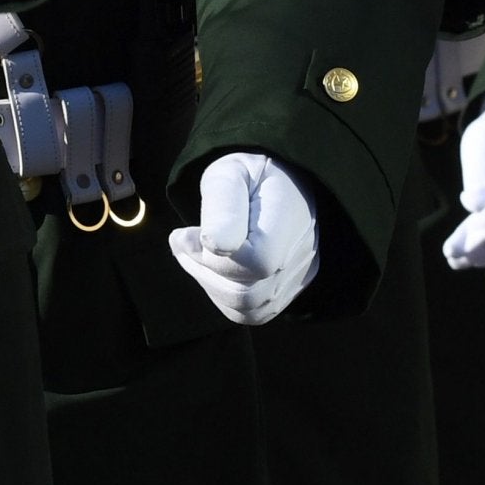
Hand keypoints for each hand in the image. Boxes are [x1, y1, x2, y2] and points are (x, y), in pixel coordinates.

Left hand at [169, 152, 320, 326]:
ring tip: (192, 252)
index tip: (182, 234)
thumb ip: (222, 206)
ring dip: (209, 283)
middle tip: (182, 242)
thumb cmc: (248, 174)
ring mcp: (301, 272)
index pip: (258, 261)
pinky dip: (224, 295)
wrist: (278, 180)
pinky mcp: (292, 288)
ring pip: (248, 306)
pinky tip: (213, 268)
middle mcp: (303, 248)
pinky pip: (252, 311)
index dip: (213, 257)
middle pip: (249, 291)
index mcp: (290, 212)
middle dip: (204, 270)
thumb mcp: (228, 173)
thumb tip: (213, 243)